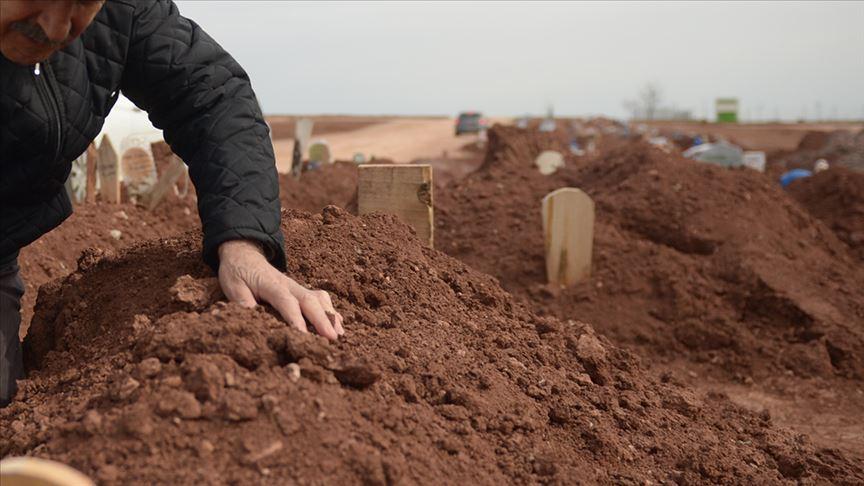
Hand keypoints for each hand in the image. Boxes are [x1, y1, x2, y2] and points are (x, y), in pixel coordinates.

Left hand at [217, 239, 344, 339]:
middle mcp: (289, 285)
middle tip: (332, 338)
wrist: (244, 253)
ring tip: (339, 334)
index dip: (296, 319)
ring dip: (330, 315)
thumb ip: (241, 300)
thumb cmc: (238, 272)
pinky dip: (330, 310)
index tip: (303, 336)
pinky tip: (338, 323)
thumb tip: (249, 316)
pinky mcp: (301, 290)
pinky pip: (320, 298)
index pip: (286, 302)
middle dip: (322, 319)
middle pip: (310, 301)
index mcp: (271, 285)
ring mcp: (297, 287)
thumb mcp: (232, 285)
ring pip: (319, 298)